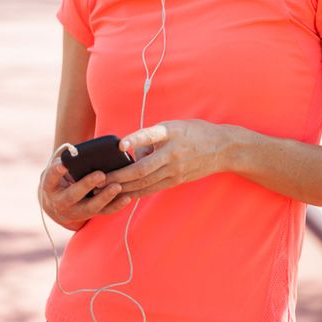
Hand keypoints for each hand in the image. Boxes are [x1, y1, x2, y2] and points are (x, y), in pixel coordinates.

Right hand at [38, 154, 132, 230]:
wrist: (57, 208)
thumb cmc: (58, 182)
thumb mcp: (54, 172)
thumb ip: (61, 160)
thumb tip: (72, 149)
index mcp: (50, 187)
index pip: (51, 178)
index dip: (56, 171)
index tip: (63, 164)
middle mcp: (61, 202)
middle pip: (73, 195)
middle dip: (87, 185)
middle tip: (101, 174)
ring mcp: (75, 211)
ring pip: (90, 207)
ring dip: (105, 197)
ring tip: (117, 186)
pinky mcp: (89, 216)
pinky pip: (104, 212)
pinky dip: (116, 206)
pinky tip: (127, 197)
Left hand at [107, 119, 233, 198]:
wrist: (222, 148)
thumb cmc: (193, 133)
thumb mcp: (173, 126)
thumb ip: (151, 137)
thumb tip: (131, 152)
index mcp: (170, 134)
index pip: (149, 136)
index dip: (134, 140)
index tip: (120, 145)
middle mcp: (171, 154)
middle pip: (142, 168)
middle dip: (119, 176)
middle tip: (99, 179)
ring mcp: (175, 170)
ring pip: (145, 182)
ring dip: (124, 187)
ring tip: (105, 189)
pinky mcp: (176, 180)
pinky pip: (153, 188)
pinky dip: (137, 192)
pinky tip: (123, 194)